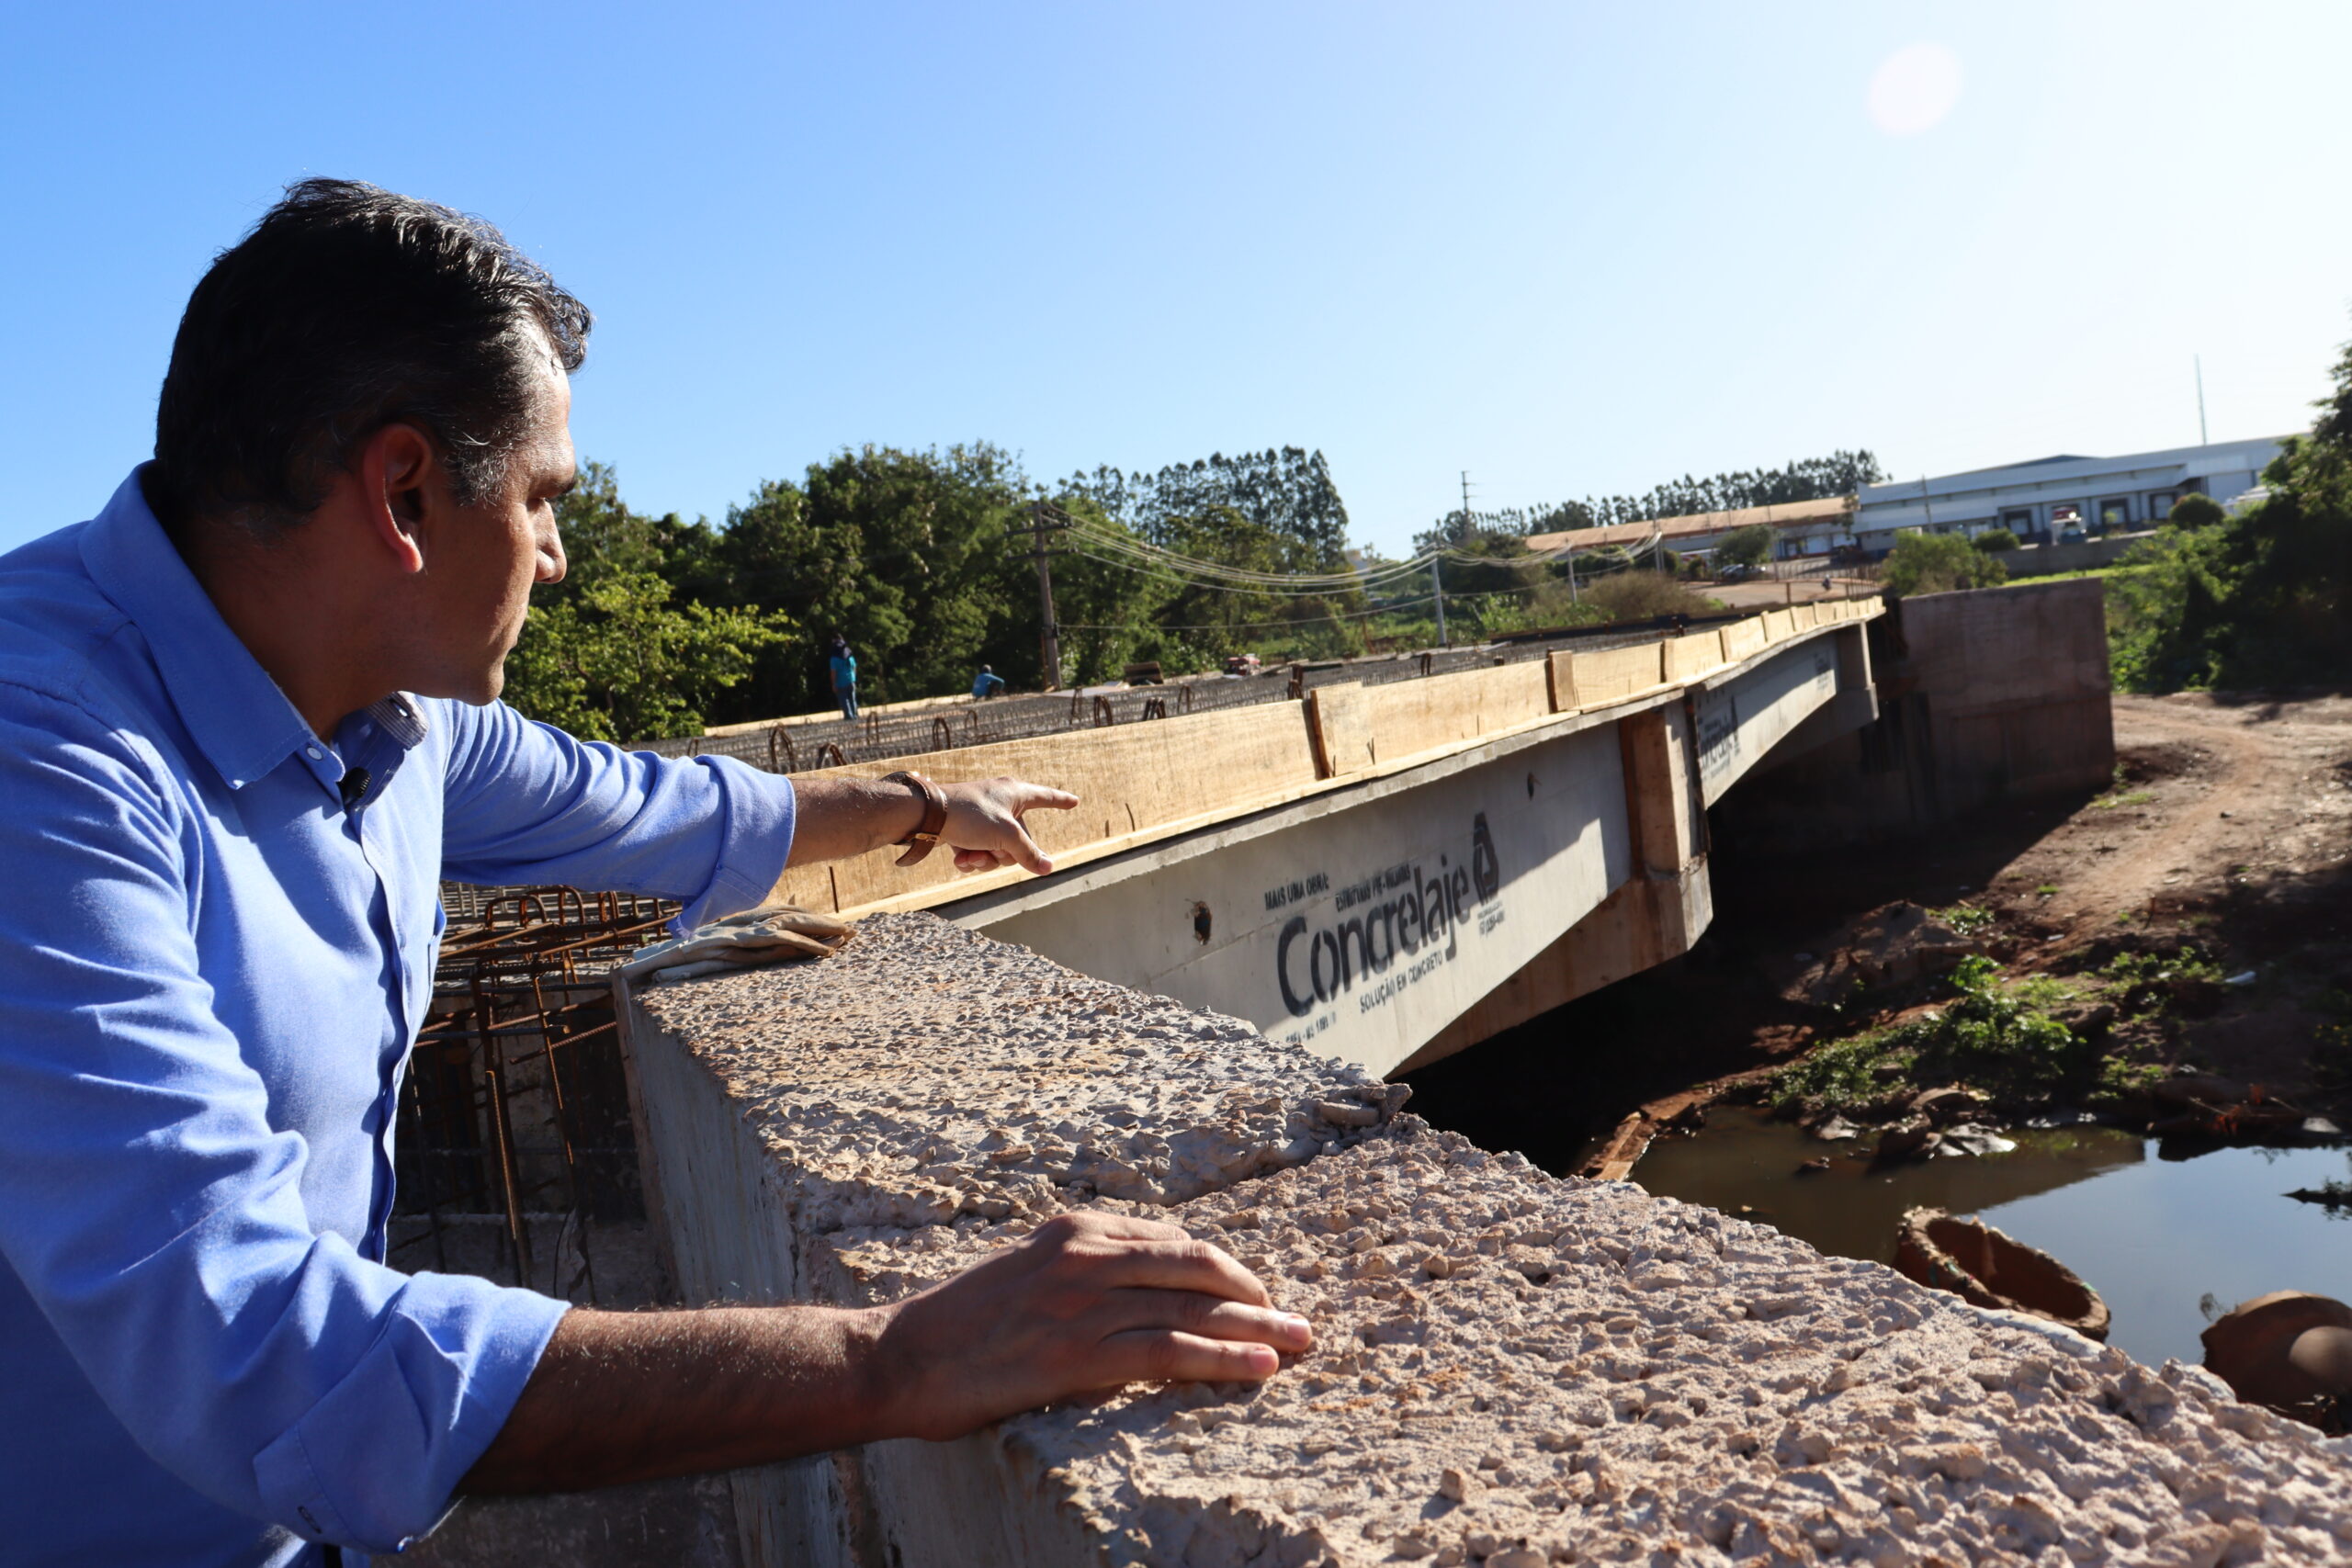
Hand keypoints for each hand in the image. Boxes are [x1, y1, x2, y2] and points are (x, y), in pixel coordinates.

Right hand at [862, 1211, 1312, 1442]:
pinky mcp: (1076, 1353)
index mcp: (1075, 1230)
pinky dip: (1223, 1358)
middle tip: (1298, 1318)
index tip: (1256, 1293)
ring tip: (1299, 1344)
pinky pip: (1169, 1350)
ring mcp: (1082, 1301)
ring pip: (1193, 1307)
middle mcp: (1085, 1254)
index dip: (1225, 1268)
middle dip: (1255, 1292)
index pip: (1173, 1240)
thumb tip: (1142, 1293)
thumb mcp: (1026, 1275)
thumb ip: (1082, 1273)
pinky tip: (1259, 1368)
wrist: (899, 1357)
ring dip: (1257, 1327)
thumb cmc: (960, 1326)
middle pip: (1197, 1265)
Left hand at [940, 776, 1078, 874]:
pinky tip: (958, 858)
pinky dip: (970, 858)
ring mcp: (982, 817)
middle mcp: (1001, 802)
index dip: (1060, 801)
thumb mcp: (1005, 836)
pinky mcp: (965, 828)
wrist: (925, 815)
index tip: (1074, 801)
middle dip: (1005, 853)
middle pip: (1019, 839)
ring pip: (997, 849)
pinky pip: (978, 850)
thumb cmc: (970, 815)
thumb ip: (1028, 853)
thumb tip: (1048, 868)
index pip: (1045, 797)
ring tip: (970, 855)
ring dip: (985, 858)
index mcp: (1015, 793)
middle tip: (991, 850)